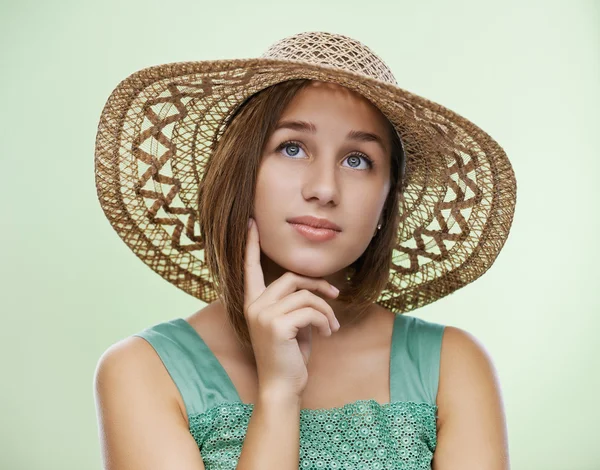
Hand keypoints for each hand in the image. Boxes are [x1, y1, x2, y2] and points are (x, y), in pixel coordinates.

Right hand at [243, 218, 340, 398]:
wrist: (282, 386)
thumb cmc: (289, 355)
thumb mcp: (292, 323)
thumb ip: (295, 301)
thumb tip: (317, 286)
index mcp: (253, 302)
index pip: (250, 268)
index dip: (251, 245)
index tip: (252, 222)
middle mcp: (253, 305)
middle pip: (291, 278)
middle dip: (318, 285)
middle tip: (335, 296)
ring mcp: (262, 314)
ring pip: (305, 294)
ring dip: (326, 310)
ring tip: (332, 326)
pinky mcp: (276, 324)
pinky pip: (311, 310)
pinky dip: (326, 320)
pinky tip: (328, 334)